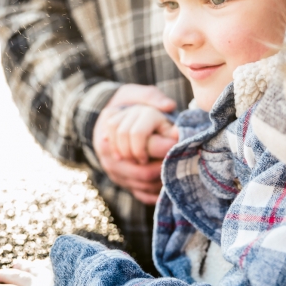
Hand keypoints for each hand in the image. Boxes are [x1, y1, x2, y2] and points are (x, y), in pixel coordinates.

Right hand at [93, 84, 178, 204]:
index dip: (163, 145)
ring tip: (176, 172)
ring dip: (160, 182)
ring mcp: (111, 167)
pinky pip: (138, 192)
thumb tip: (169, 106)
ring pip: (140, 184)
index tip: (177, 142)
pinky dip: (154, 193)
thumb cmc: (126, 104)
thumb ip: (152, 97)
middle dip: (164, 168)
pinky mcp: (117, 178)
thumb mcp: (136, 93)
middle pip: (142, 171)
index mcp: (114, 127)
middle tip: (179, 161)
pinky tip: (165, 186)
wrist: (106, 116)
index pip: (140, 141)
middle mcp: (108, 151)